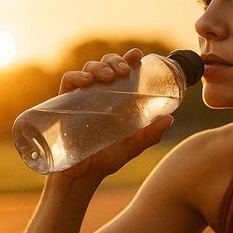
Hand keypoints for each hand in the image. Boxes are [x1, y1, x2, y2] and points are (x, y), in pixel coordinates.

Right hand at [53, 48, 173, 181]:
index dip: (127, 58)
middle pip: (104, 65)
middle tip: (125, 70)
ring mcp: (80, 98)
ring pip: (88, 69)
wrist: (81, 177)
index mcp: (114, 99)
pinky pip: (68, 82)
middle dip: (115, 60)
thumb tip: (169, 119)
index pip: (120, 71)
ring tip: (110, 75)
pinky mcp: (63, 105)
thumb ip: (149, 135)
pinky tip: (88, 81)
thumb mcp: (131, 147)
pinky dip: (77, 77)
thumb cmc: (106, 160)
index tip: (137, 55)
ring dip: (100, 66)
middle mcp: (97, 94)